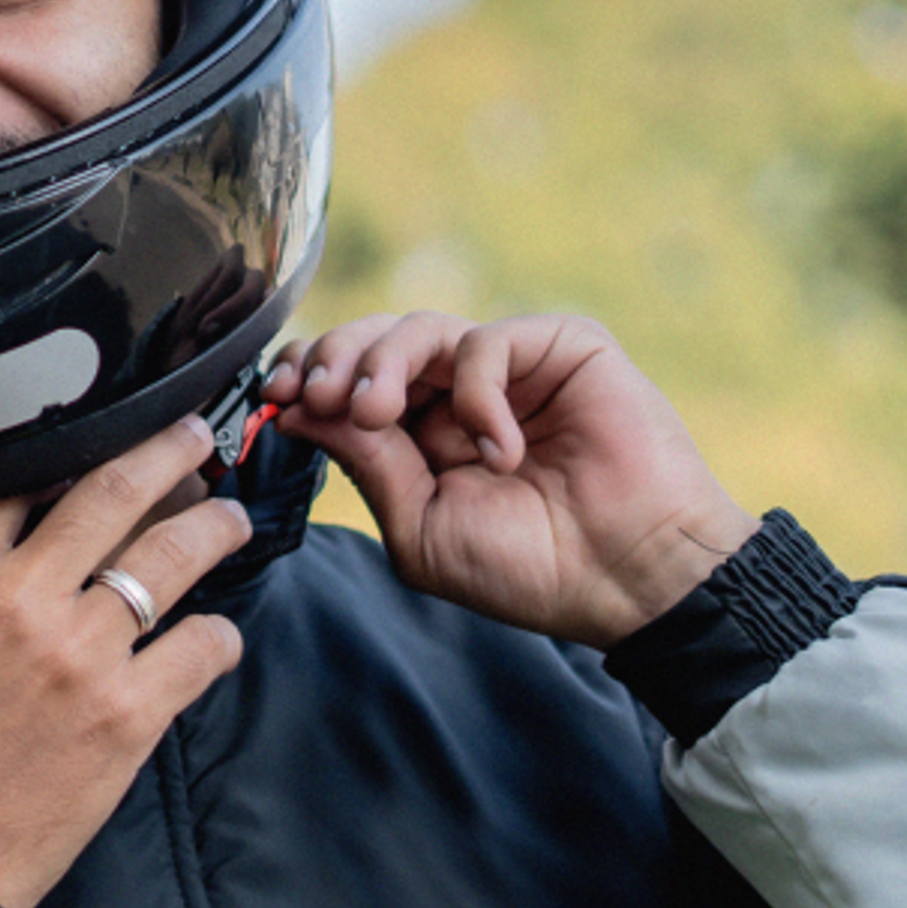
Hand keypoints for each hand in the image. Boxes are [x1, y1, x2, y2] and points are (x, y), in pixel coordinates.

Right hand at [0, 419, 253, 907]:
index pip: (21, 474)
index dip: (74, 443)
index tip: (104, 432)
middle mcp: (18, 600)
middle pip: (113, 488)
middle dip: (168, 451)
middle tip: (195, 439)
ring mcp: (78, 654)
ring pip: (173, 555)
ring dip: (214, 527)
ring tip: (229, 520)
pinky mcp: (127, 714)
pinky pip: (200, 648)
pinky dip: (219, 638)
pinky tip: (217, 637)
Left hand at [263, 312, 755, 645]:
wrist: (630, 578)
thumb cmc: (535, 568)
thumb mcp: (422, 526)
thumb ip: (366, 462)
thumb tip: (297, 409)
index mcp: (422, 437)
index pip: (348, 382)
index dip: (307, 376)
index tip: (276, 393)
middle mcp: (460, 395)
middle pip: (373, 342)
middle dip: (331, 359)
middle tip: (318, 394)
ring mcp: (510, 369)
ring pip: (419, 329)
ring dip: (382, 364)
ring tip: (379, 413)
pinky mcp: (560, 348)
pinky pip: (487, 342)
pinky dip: (477, 393)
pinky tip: (500, 449)